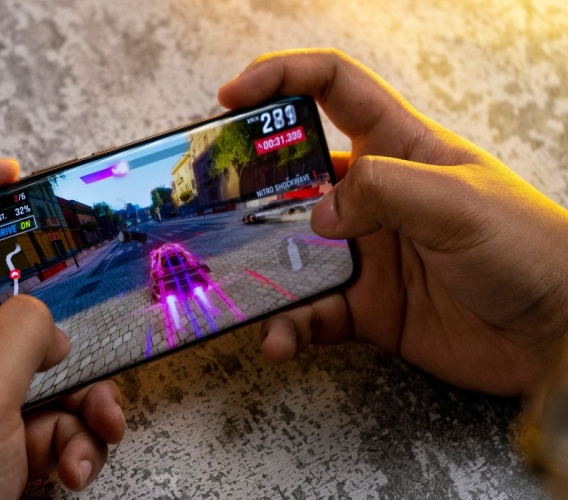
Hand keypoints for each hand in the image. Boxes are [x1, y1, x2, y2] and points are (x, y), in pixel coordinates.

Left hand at [0, 156, 125, 498]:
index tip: (9, 174)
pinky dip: (80, 440)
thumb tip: (47, 321)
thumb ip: (18, 332)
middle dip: (64, 322)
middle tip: (92, 330)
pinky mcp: (6, 440)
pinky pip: (58, 419)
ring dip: (88, 400)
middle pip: (11, 300)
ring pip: (50, 367)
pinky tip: (77, 467)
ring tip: (93, 434)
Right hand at [219, 49, 567, 395]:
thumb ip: (382, 192)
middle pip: (293, 176)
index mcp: (397, 148)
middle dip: (250, 188)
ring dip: (262, 273)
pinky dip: (289, 326)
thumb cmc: (529, 249)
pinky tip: (281, 339)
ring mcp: (365, 252)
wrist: (558, 335)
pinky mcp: (364, 306)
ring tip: (240, 292)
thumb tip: (317, 215)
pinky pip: (310, 312)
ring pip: (291, 253)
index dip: (281, 79)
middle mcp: (373, 197)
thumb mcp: (457, 201)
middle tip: (211, 205)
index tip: (232, 97)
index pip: (332, 89)